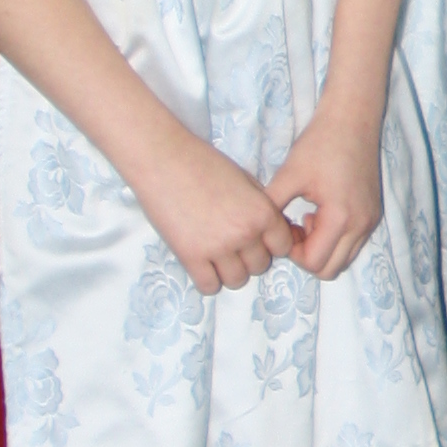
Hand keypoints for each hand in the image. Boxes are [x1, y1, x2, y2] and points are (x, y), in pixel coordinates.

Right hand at [132, 131, 304, 297]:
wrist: (163, 160)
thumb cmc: (204, 164)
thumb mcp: (246, 180)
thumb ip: (261, 207)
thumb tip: (271, 230)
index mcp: (263, 212)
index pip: (283, 247)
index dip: (270, 244)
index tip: (257, 238)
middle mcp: (245, 233)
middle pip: (260, 266)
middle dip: (249, 257)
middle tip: (232, 243)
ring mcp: (218, 247)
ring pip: (237, 280)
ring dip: (230, 271)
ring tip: (217, 255)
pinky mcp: (191, 256)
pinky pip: (209, 286)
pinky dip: (208, 279)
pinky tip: (202, 263)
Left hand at [267, 99, 385, 281]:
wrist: (352, 119)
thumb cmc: (320, 143)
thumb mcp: (289, 175)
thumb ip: (271, 207)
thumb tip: (257, 231)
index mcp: (341, 217)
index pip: (314, 263)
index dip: (292, 253)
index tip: (283, 228)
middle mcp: (361, 225)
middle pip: (330, 270)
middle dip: (307, 256)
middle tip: (292, 228)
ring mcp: (370, 221)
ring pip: (343, 259)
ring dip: (322, 249)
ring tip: (305, 220)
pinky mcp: (372, 214)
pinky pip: (352, 243)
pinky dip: (334, 239)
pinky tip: (319, 213)